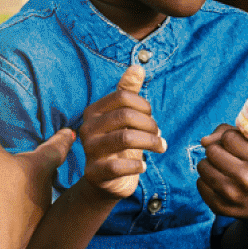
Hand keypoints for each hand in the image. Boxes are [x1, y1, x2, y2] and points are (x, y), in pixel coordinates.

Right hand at [76, 66, 164, 200]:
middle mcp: (87, 128)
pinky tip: (143, 166)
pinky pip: (119, 166)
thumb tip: (137, 67)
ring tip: (161, 147)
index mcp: (94, 111)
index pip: (123, 97)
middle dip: (150, 124)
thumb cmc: (119, 145)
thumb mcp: (124, 117)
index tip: (152, 118)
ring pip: (125, 138)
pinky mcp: (93, 173)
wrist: (106, 181)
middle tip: (159, 135)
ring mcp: (88, 150)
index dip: (144, 106)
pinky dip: (137, 165)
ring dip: (151, 142)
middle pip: (126, 115)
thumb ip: (128, 92)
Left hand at [195, 125, 247, 226]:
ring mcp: (233, 195)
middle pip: (212, 150)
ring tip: (222, 169)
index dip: (230, 138)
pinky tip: (219, 184)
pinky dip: (206, 180)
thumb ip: (230, 133)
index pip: (228, 137)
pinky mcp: (220, 207)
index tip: (235, 145)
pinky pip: (200, 183)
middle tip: (226, 157)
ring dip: (209, 164)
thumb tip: (203, 141)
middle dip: (217, 150)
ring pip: (202, 165)